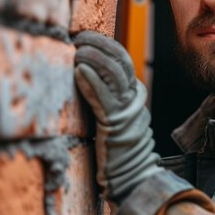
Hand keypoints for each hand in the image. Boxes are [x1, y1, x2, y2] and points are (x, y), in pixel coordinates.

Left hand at [74, 31, 159, 203]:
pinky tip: (79, 71)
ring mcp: (127, 111)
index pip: (123, 59)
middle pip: (121, 60)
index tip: (85, 37)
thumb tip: (84, 73)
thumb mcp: (114, 115)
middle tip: (80, 38)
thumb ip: (105, 95)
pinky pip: (104, 98)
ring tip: (78, 52)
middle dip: (100, 44)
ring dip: (94, 58)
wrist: (132, 177)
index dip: (104, 44)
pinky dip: (92, 82)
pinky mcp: (116, 125)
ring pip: (115, 74)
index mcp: (135, 94)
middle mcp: (135, 99)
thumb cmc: (118, 150)